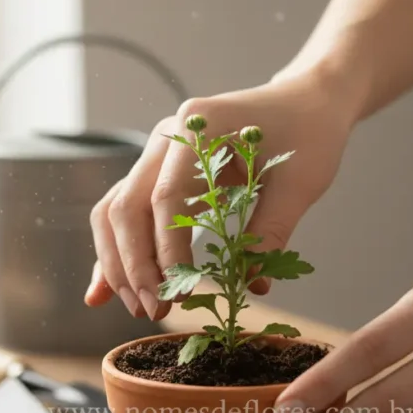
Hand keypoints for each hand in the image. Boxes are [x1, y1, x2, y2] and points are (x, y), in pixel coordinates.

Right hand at [85, 66, 355, 319]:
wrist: (308, 101)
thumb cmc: (309, 135)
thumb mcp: (300, 184)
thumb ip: (271, 232)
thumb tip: (250, 285)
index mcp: (199, 127)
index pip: (166, 198)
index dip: (167, 251)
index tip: (178, 294)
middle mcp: (167, 136)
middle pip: (127, 206)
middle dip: (135, 265)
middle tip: (153, 310)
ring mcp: (158, 154)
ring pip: (115, 212)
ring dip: (120, 263)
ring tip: (138, 307)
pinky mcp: (160, 173)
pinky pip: (125, 213)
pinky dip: (116, 253)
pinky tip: (102, 292)